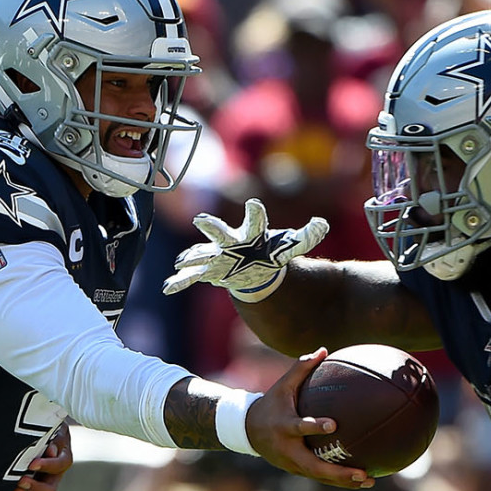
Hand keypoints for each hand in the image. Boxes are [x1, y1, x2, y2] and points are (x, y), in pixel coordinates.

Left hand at [14, 425, 72, 490]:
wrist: (36, 429)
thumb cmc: (46, 427)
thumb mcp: (54, 427)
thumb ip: (55, 438)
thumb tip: (51, 451)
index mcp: (63, 455)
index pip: (61, 464)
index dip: (48, 466)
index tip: (32, 464)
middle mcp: (56, 472)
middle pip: (51, 489)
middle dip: (36, 488)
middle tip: (22, 481)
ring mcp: (46, 481)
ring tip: (16, 489)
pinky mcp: (35, 485)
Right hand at [162, 198, 327, 301]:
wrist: (252, 264)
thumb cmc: (269, 250)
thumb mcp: (289, 246)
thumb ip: (306, 237)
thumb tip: (322, 224)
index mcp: (252, 233)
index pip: (255, 221)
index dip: (255, 212)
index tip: (254, 203)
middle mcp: (231, 241)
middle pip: (220, 232)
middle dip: (211, 227)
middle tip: (201, 220)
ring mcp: (218, 255)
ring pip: (202, 254)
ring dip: (192, 258)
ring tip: (182, 262)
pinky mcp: (209, 270)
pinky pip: (193, 276)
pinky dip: (180, 281)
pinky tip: (168, 287)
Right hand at [246, 348, 374, 489]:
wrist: (248, 430)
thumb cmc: (271, 404)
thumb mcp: (282, 386)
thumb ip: (301, 368)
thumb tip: (324, 349)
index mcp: (284, 426)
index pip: (300, 428)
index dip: (315, 427)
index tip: (334, 424)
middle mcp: (288, 449)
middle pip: (314, 466)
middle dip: (337, 472)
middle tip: (361, 473)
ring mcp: (292, 463)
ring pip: (319, 476)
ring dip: (343, 481)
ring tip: (369, 481)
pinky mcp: (296, 470)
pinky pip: (319, 477)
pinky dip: (338, 480)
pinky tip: (361, 479)